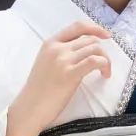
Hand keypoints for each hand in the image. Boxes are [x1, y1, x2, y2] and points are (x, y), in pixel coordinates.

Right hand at [6, 21, 114, 135]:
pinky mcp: (70, 74)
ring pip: (95, 49)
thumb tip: (83, 51)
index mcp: (50, 43)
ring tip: (104, 72)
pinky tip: (104, 74)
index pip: (77, 26)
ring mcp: (63, 60)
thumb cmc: (38, 90)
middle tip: (104, 66)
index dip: (95, 28)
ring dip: (106, 60)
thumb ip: (60, 53)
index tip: (106, 36)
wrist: (29, 108)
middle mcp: (57, 48)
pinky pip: (95, 61)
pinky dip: (104, 65)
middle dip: (102, 51)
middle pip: (90, 40)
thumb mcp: (46, 63)